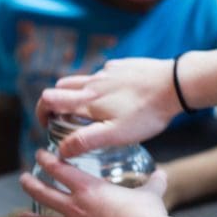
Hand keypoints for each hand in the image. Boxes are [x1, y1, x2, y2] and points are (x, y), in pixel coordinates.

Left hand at [19, 150, 167, 216]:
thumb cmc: (147, 214)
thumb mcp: (151, 193)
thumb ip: (154, 183)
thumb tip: (162, 174)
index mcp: (89, 188)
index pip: (60, 169)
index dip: (47, 160)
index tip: (39, 155)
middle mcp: (77, 206)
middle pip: (44, 193)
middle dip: (30, 185)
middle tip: (22, 180)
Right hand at [36, 58, 180, 156]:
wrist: (175, 84)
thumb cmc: (146, 113)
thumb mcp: (115, 135)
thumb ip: (85, 141)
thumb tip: (61, 150)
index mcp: (87, 100)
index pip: (49, 100)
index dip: (41, 112)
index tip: (46, 125)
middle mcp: (92, 82)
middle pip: (60, 87)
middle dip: (55, 102)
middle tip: (64, 119)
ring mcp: (107, 72)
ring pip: (80, 79)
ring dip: (76, 92)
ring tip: (89, 109)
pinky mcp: (122, 66)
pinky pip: (102, 74)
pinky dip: (99, 84)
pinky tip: (116, 96)